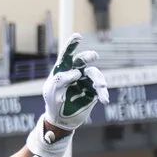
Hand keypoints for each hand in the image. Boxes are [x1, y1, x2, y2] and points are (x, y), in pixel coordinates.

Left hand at [24, 35, 103, 156]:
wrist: (61, 119)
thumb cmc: (53, 102)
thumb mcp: (52, 91)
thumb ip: (61, 79)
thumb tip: (77, 72)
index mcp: (63, 69)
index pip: (67, 54)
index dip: (72, 45)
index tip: (78, 37)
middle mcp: (75, 72)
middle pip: (83, 60)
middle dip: (88, 56)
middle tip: (93, 56)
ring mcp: (85, 81)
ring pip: (94, 74)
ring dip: (99, 79)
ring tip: (101, 86)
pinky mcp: (93, 91)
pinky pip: (100, 89)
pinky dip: (103, 93)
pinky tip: (105, 99)